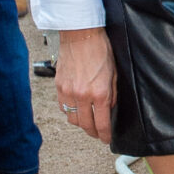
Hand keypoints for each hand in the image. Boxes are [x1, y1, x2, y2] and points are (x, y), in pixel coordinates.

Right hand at [56, 28, 116, 143]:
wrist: (81, 34)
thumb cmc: (100, 49)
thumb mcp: (114, 72)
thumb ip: (112, 93)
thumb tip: (109, 108)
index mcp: (99, 93)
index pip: (102, 124)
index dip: (105, 135)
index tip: (106, 139)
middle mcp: (83, 96)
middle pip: (85, 126)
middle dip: (93, 132)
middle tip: (98, 133)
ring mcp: (69, 92)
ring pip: (72, 119)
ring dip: (80, 123)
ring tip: (87, 121)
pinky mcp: (59, 86)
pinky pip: (63, 107)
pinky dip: (69, 111)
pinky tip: (76, 108)